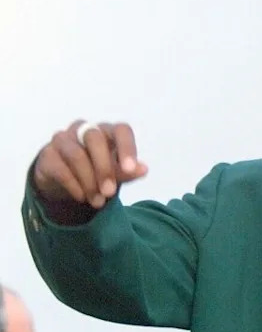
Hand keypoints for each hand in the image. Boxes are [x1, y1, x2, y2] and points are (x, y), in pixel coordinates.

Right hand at [33, 120, 148, 208]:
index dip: (127, 147)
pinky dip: (73, 185)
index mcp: (107, 131)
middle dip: (104, 168)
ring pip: (76, 155)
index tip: (130, 169)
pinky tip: (82, 197)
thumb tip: (144, 169)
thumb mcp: (115, 173)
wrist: (65, 180)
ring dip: (89, 181)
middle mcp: (84, 130)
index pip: (121, 130)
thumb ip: (128, 171)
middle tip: (110, 193)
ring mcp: (63, 139)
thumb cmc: (98, 171)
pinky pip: (60, 168)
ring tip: (98, 201)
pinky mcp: (47, 154)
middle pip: (95, 139)